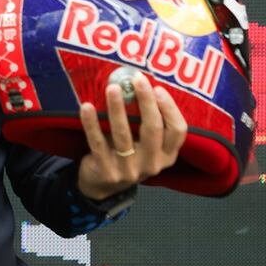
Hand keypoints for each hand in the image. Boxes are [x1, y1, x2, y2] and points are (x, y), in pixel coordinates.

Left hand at [76, 73, 186, 200]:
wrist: (102, 185)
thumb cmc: (128, 155)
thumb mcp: (145, 145)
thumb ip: (148, 122)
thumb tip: (139, 83)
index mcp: (167, 155)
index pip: (178, 131)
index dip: (170, 109)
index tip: (158, 88)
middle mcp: (152, 164)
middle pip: (153, 129)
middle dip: (146, 102)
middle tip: (137, 80)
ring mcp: (129, 170)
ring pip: (123, 135)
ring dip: (117, 109)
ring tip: (112, 88)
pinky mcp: (106, 170)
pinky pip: (97, 143)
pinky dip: (91, 124)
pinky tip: (86, 107)